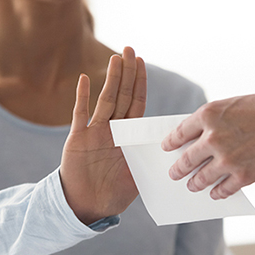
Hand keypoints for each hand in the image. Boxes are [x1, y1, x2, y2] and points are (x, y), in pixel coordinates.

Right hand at [60, 47, 146, 224]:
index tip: (142, 62)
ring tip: (116, 58)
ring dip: (110, 79)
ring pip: (105, 99)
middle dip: (127, 72)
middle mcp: (112, 129)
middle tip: (130, 49)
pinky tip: (85, 79)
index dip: (139, 83)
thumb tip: (176, 154)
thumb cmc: (114, 193)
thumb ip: (151, 161)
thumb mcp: (139, 177)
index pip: (136, 103)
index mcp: (128, 136)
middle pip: (121, 95)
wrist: (88, 205)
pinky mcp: (78, 138)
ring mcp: (95, 131)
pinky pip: (80, 114)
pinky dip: (82, 97)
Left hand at [161, 89, 254, 198]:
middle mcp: (213, 138)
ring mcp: (227, 159)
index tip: (167, 148)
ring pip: (201, 178)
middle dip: (178, 169)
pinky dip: (217, 192)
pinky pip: (222, 189)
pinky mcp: (243, 176)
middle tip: (174, 173)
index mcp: (209, 115)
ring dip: (194, 183)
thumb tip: (200, 140)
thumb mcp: (234, 105)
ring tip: (192, 185)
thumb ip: (215, 122)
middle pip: (187, 159)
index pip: (180, 132)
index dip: (171, 142)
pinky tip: (214, 193)